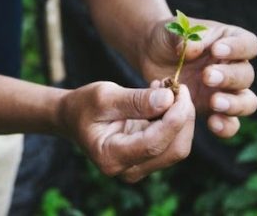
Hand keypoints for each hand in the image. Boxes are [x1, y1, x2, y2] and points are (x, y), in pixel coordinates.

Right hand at [58, 80, 195, 182]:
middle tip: (179, 87)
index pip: (154, 144)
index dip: (174, 118)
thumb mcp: (104, 96)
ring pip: (177, 147)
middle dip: (183, 117)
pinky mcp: (148, 159)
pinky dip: (175, 119)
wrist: (73, 118)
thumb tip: (169, 99)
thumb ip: (136, 100)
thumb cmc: (84, 105)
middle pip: (173, 150)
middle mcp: (128, 170)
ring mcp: (139, 167)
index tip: (180, 90)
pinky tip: (163, 99)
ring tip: (167, 89)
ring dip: (181, 117)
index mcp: (111, 157)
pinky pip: (172, 142)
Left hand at [140, 17, 256, 137]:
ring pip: (247, 102)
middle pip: (247, 75)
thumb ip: (184, 37)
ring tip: (214, 103)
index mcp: (230, 41)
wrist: (151, 56)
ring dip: (234, 104)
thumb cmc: (167, 38)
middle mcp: (234, 67)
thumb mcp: (172, 30)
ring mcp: (226, 91)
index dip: (238, 48)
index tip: (216, 50)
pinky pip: (230, 123)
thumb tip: (194, 49)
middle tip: (207, 76)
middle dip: (229, 77)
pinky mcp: (214, 110)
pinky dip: (226, 126)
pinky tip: (212, 123)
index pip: (248, 44)